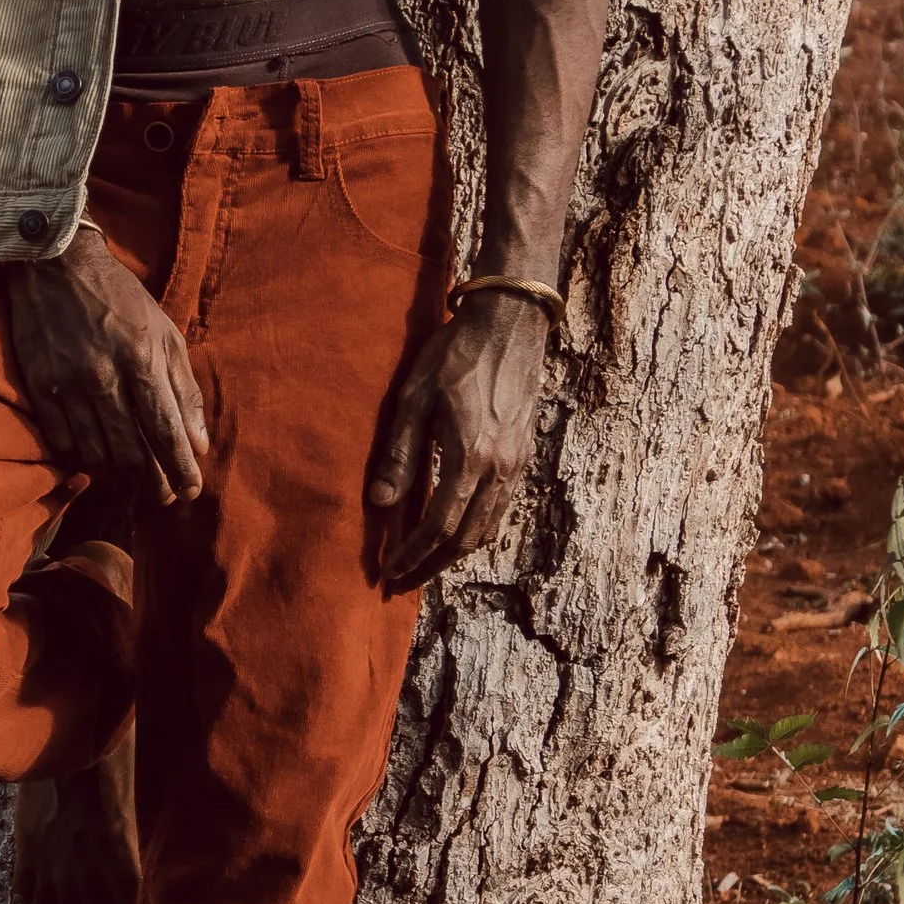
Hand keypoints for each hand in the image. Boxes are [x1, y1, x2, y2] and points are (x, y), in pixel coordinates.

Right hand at [3, 226, 208, 504]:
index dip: (180, 469)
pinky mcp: (40, 385)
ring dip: (119, 480)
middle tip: (165, 499)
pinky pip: (61, 441)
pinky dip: (81, 461)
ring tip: (134, 487)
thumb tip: (198, 443)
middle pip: (132, 452)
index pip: (166, 431)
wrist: (56, 263)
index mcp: (142, 359)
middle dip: (153, 485)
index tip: (191, 491)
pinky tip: (96, 466)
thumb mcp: (165, 333)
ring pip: (96, 453)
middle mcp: (105, 376)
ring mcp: (68, 383)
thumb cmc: (121, 298)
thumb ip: (184, 389)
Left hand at [367, 288, 550, 585]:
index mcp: (471, 456)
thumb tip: (380, 503)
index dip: (412, 554)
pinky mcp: (523, 456)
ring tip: (424, 562)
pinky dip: (475, 530)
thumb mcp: (415, 397)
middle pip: (465, 538)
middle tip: (403, 579)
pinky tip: (454, 529)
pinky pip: (500, 510)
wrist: (510, 323)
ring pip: (487, 529)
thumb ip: (400, 454)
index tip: (389, 570)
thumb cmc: (455, 353)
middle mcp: (500, 469)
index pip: (438, 525)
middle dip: (432, 565)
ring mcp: (517, 465)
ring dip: (454, 552)